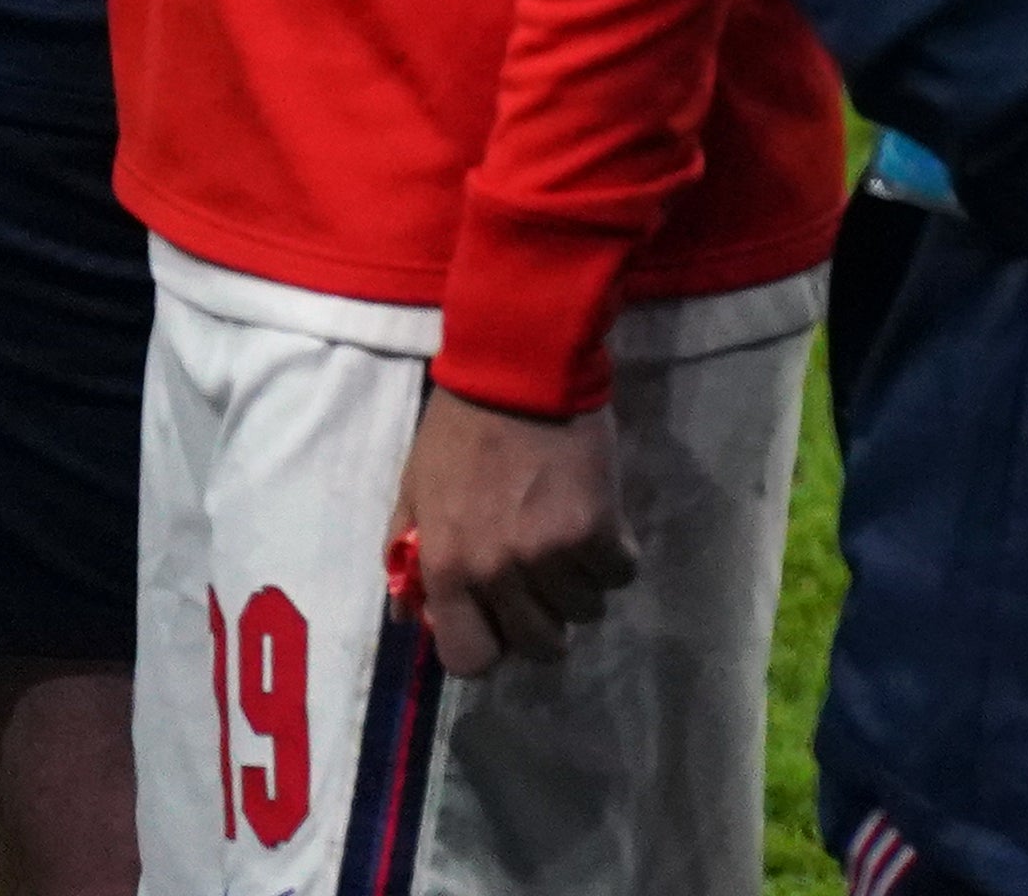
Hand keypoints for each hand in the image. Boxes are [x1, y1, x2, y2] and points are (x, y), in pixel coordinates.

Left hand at [392, 384, 635, 675]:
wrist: (520, 369)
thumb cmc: (461, 429)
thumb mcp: (415, 492)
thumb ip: (408, 558)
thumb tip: (409, 618)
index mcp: (448, 567)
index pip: (471, 659)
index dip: (492, 649)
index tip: (505, 625)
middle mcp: (498, 571)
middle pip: (541, 644)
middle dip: (549, 623)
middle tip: (551, 588)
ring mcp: (550, 552)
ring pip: (586, 610)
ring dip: (584, 586)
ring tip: (577, 550)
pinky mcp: (597, 526)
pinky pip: (620, 572)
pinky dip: (616, 557)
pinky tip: (605, 529)